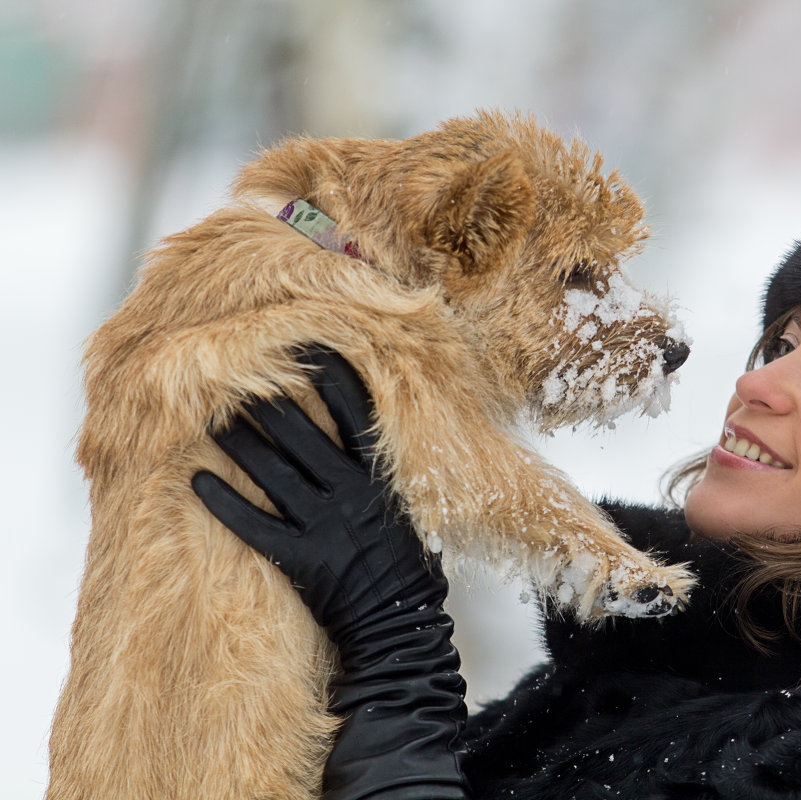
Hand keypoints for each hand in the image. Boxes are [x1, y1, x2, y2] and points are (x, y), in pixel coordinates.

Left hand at [191, 348, 443, 658]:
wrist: (400, 625)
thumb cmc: (412, 570)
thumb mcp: (414, 512)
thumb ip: (392, 475)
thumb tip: (376, 437)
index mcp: (381, 478)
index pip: (355, 413)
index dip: (331, 376)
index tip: (308, 345)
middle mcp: (351, 494)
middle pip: (303, 434)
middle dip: (269, 401)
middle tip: (240, 378)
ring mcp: (325, 526)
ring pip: (273, 473)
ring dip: (241, 444)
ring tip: (213, 421)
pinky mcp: (301, 559)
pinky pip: (255, 525)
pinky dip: (226, 503)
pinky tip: (199, 482)